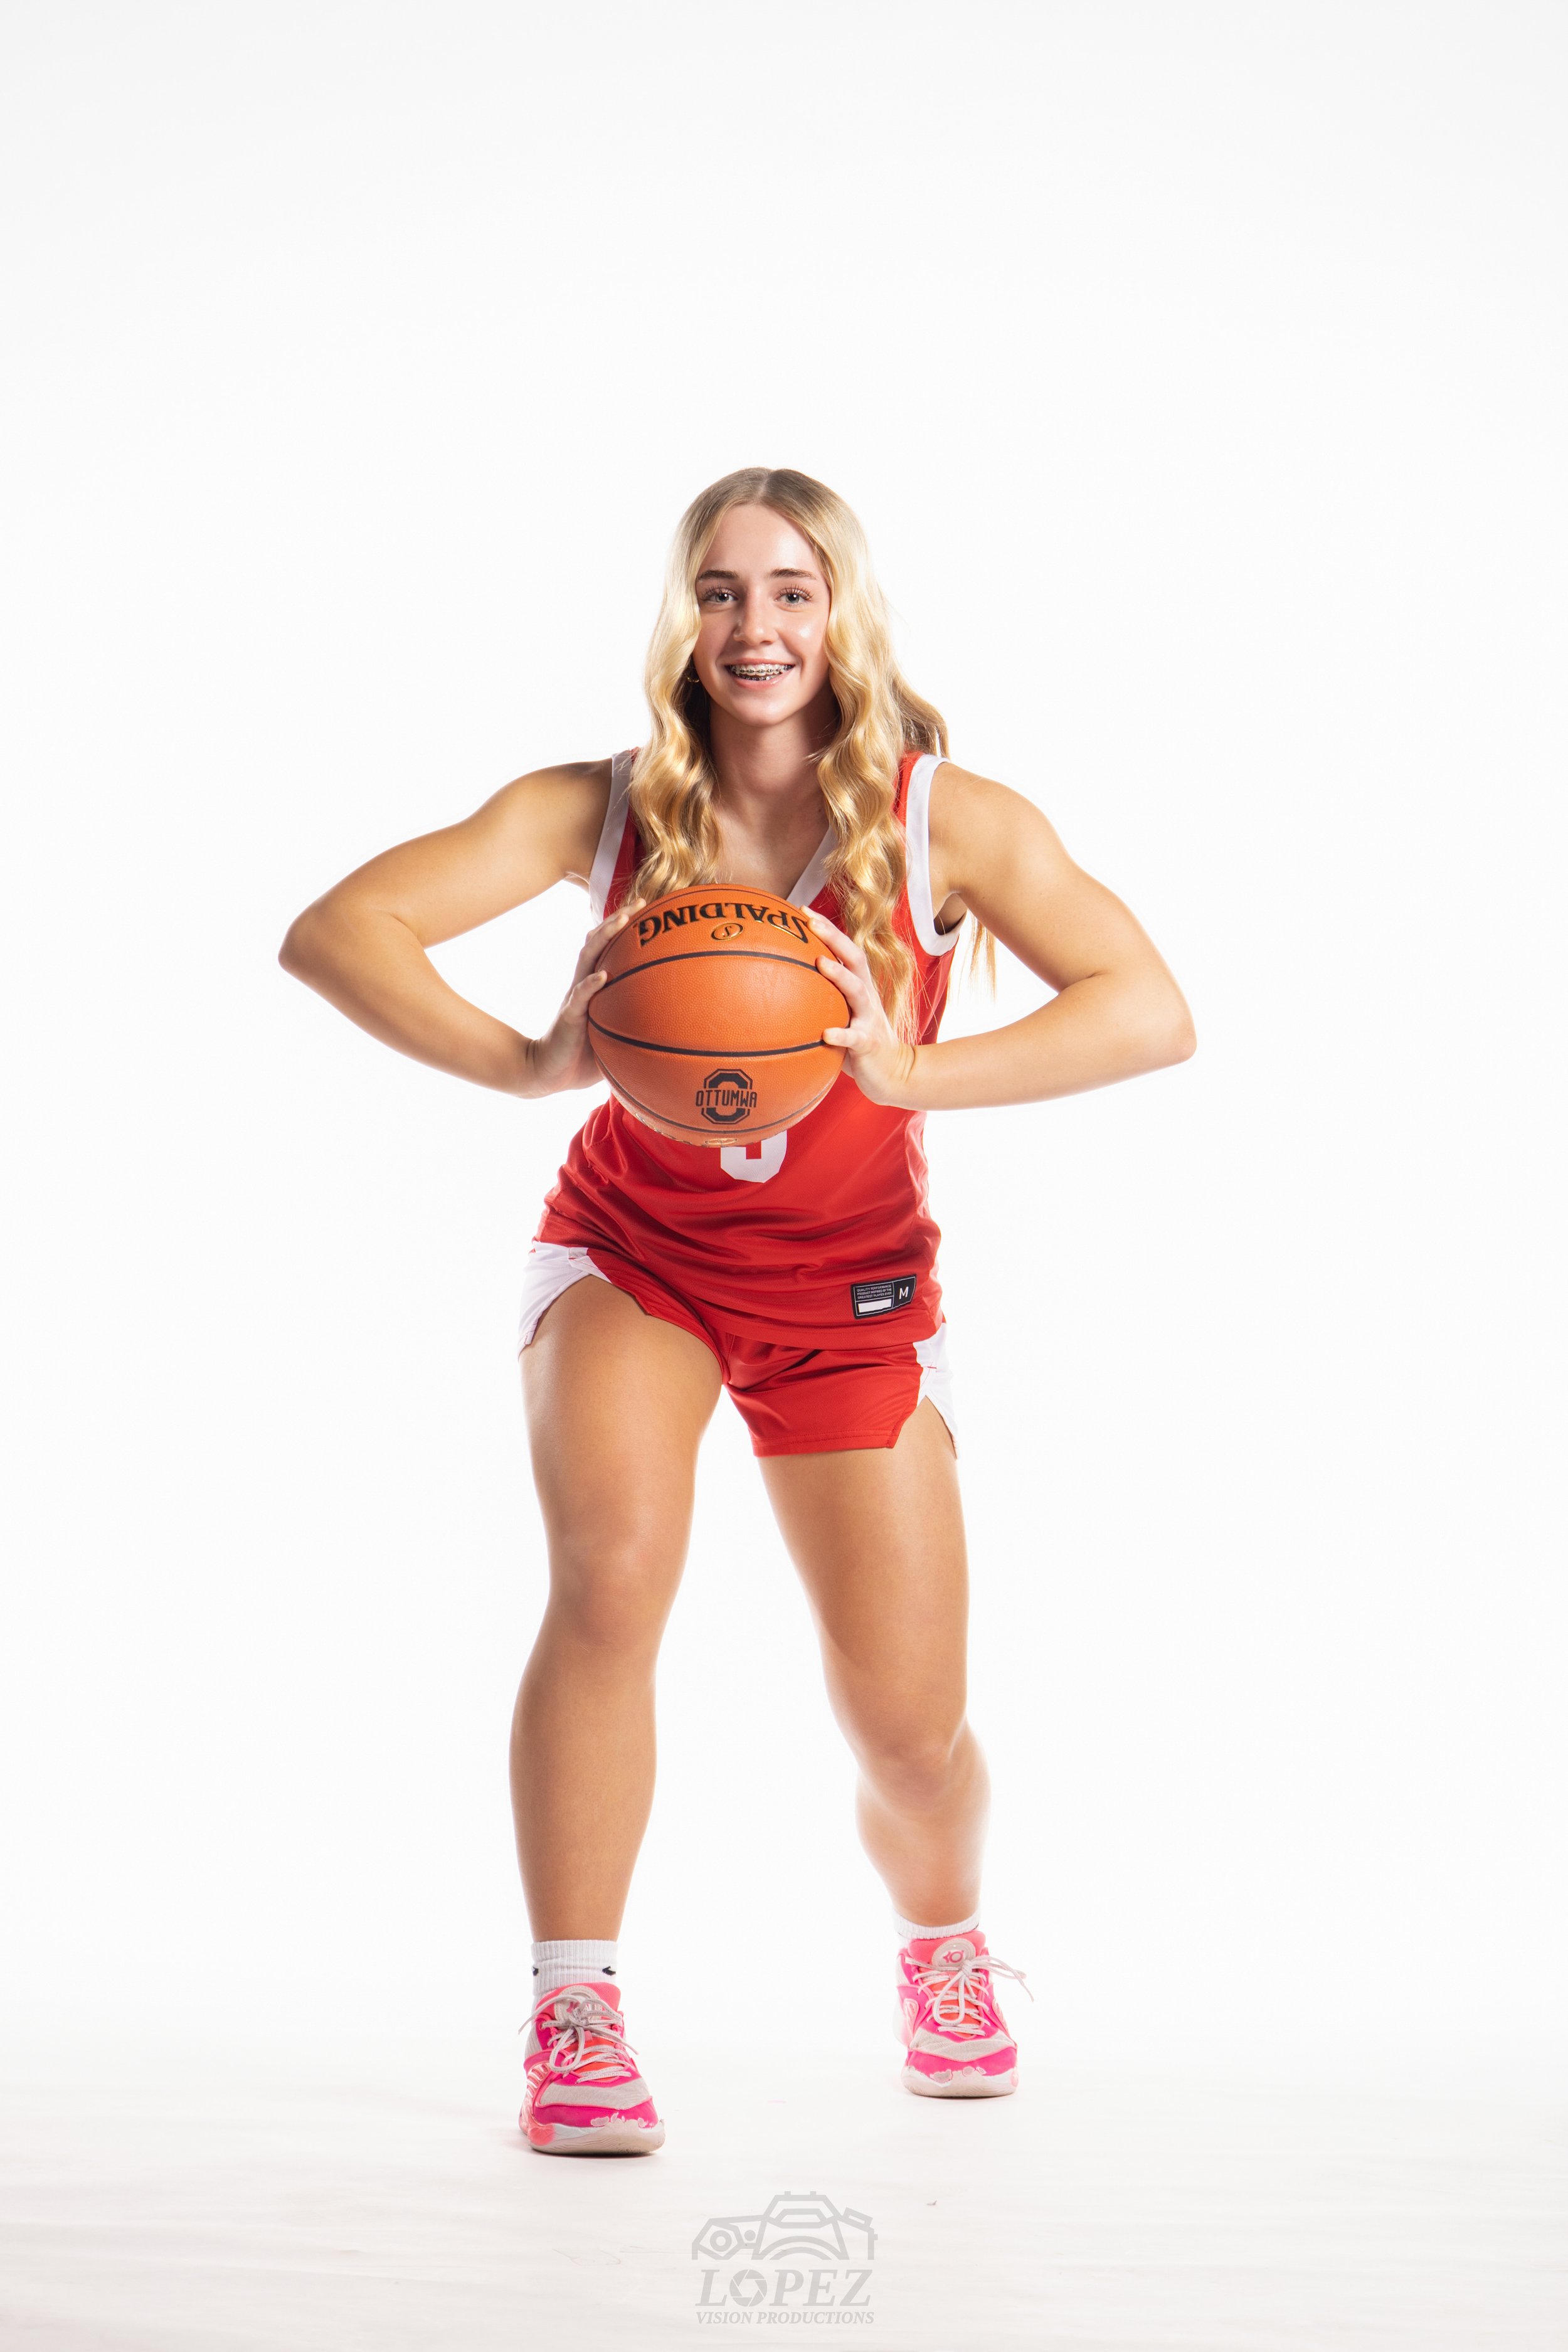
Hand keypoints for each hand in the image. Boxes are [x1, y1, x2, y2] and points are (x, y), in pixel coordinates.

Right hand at [520, 901, 641, 1095]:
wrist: (550, 1072)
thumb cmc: (584, 1056)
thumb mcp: (614, 1034)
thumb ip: (635, 1023)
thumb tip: (673, 1026)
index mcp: (594, 986)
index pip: (609, 948)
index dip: (625, 927)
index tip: (649, 909)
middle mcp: (584, 984)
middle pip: (599, 942)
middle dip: (618, 919)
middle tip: (641, 903)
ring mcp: (575, 997)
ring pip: (588, 958)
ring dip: (605, 937)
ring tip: (622, 921)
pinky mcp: (569, 1016)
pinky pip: (580, 997)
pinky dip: (591, 985)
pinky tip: (603, 976)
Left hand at [805, 907, 919, 1107]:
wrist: (892, 1072)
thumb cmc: (858, 1042)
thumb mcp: (842, 1015)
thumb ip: (821, 1000)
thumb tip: (779, 989)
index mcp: (859, 986)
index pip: (845, 949)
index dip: (827, 928)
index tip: (802, 911)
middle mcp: (866, 996)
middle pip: (854, 958)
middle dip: (834, 938)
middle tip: (811, 923)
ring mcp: (869, 1018)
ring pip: (857, 991)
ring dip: (839, 975)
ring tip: (819, 963)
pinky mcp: (868, 1043)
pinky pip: (854, 1038)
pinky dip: (841, 1035)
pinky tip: (825, 1034)